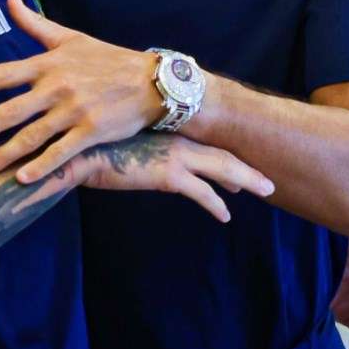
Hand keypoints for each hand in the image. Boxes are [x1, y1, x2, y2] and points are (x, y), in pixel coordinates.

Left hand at [0, 0, 166, 180]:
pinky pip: (61, 152)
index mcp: (49, 64)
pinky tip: (22, 180)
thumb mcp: (72, 38)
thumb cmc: (109, 59)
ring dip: (3, 155)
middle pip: (11, 111)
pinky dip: (41, 166)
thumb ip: (35, 24)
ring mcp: (74, 111)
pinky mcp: (92, 130)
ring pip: (31, 137)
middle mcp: (57, 87)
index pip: (5, 74)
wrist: (152, 81)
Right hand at [69, 134, 272, 221]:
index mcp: (171, 131)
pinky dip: (216, 205)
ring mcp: (177, 156)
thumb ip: (144, 149)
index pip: (208, 141)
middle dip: (248, 167)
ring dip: (247, 180)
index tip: (242, 164)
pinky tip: (225, 216)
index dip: (227, 153)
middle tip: (267, 180)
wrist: (81, 151)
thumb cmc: (97, 145)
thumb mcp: (127, 142)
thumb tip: (146, 156)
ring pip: (224, 168)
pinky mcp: (170, 175)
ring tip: (266, 190)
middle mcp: (180, 140)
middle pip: (224, 153)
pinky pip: (202, 193)